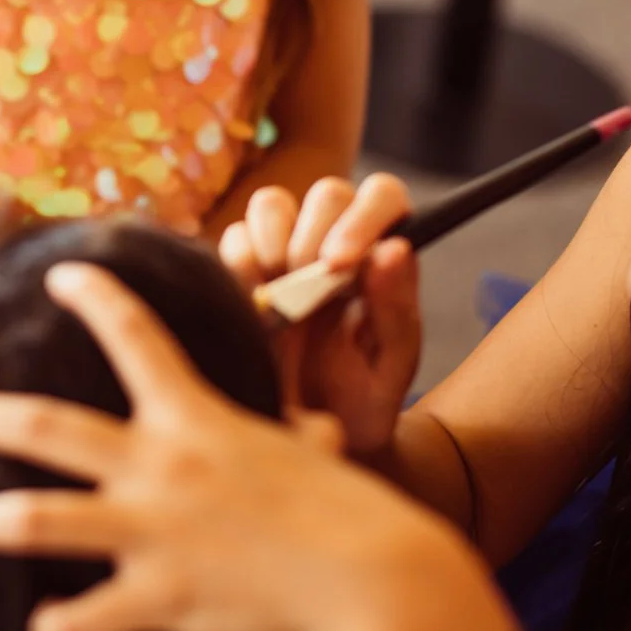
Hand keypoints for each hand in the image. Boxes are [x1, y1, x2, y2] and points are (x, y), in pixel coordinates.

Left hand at [0, 262, 521, 630]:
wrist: (376, 578)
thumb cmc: (346, 511)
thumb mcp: (308, 453)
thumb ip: (287, 438)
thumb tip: (311, 433)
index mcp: (196, 420)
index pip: (135, 338)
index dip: (94, 298)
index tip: (58, 274)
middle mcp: (162, 466)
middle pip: (47, 427)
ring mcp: (155, 531)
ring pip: (46, 519)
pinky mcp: (162, 598)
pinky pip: (90, 619)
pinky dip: (62, 628)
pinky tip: (47, 629)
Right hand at [218, 178, 420, 453]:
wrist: (311, 437)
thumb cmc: (362, 400)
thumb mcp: (392, 367)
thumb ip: (397, 310)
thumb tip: (394, 249)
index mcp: (380, 257)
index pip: (383, 196)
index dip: (363, 216)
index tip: (340, 264)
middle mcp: (334, 243)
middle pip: (326, 193)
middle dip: (314, 238)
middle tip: (309, 292)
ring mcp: (285, 253)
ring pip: (272, 203)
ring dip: (272, 242)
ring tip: (278, 296)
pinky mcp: (242, 270)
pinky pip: (233, 238)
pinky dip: (238, 265)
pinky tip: (251, 303)